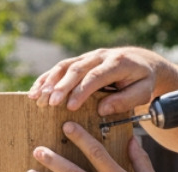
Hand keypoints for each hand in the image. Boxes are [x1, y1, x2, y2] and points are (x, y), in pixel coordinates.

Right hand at [27, 47, 177, 118]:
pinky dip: (46, 78)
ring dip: (49, 81)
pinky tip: (34, 90)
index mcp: (117, 63)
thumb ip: (125, 100)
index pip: (96, 76)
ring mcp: (89, 56)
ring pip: (65, 66)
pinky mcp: (80, 60)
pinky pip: (61, 67)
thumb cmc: (143, 81)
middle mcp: (100, 56)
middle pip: (76, 69)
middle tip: (49, 102)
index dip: (82, 91)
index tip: (71, 106)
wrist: (142, 62)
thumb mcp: (143, 92)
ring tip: (37, 97)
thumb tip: (102, 110)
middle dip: (61, 86)